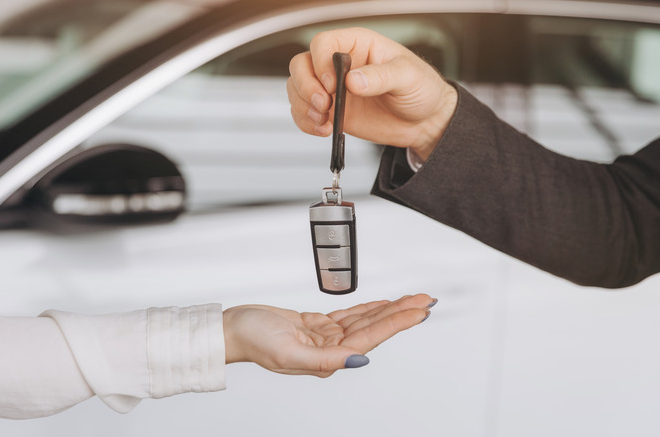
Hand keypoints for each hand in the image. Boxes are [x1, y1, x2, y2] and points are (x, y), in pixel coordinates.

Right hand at [223, 294, 434, 376]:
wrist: (233, 328)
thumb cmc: (254, 341)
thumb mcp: (289, 353)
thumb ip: (326, 359)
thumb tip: (360, 359)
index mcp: (328, 360)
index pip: (371, 338)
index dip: (398, 323)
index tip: (419, 312)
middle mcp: (331, 350)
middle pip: (375, 328)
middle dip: (402, 313)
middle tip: (426, 300)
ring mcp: (325, 338)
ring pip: (366, 320)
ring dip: (389, 309)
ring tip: (413, 299)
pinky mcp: (317, 326)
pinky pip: (350, 316)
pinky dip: (369, 308)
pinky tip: (384, 304)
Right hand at [287, 27, 457, 160]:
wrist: (424, 122)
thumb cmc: (421, 89)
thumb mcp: (408, 76)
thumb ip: (381, 76)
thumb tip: (353, 80)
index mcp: (357, 45)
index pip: (323, 43)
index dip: (321, 63)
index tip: (334, 85)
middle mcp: (339, 65)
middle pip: (301, 65)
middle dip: (306, 87)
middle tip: (325, 105)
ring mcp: (332, 89)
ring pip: (297, 89)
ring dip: (304, 107)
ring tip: (325, 120)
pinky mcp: (332, 111)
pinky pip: (304, 113)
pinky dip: (306, 123)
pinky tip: (324, 129)